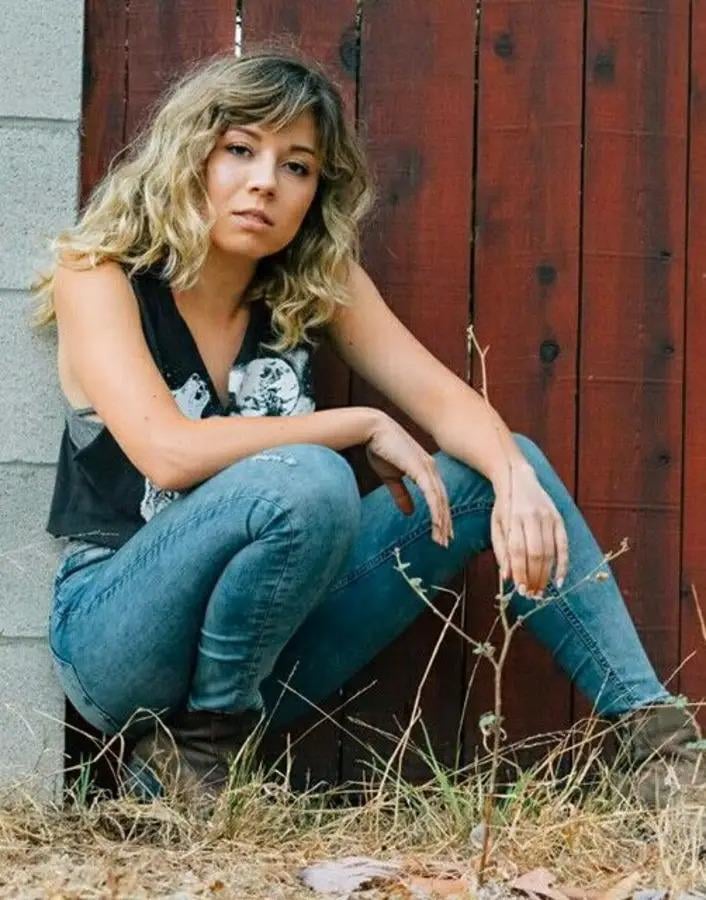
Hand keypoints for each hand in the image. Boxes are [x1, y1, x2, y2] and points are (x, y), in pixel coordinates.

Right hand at [364, 412, 452, 546]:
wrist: (373, 430)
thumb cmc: (380, 449)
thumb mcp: (391, 477)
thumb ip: (401, 494)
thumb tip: (409, 513)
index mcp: (426, 469)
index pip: (438, 496)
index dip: (441, 514)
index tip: (443, 532)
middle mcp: (431, 469)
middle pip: (443, 501)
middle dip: (445, 523)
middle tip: (446, 542)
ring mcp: (428, 469)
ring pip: (439, 501)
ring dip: (441, 522)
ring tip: (441, 540)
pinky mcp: (421, 469)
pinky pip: (432, 495)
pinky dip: (436, 511)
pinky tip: (437, 525)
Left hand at [490, 461, 568, 597]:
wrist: (518, 478)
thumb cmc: (504, 507)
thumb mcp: (496, 525)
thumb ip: (501, 550)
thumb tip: (507, 577)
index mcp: (513, 518)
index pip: (517, 550)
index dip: (520, 572)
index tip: (520, 589)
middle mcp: (533, 517)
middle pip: (536, 553)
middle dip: (534, 577)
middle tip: (532, 594)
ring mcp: (548, 517)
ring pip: (550, 552)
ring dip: (546, 575)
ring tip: (541, 591)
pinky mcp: (559, 519)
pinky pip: (564, 545)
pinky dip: (563, 565)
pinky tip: (559, 581)